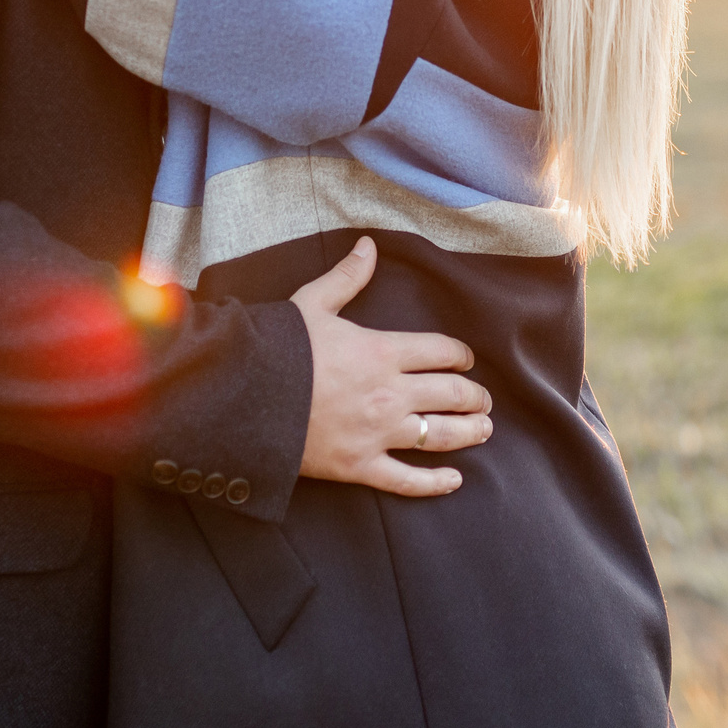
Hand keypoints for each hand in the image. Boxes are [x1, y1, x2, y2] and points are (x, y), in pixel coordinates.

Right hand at [293, 237, 490, 496]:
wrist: (244, 396)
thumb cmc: (278, 347)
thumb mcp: (312, 303)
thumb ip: (347, 277)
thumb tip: (369, 245)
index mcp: (382, 351)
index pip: (441, 351)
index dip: (461, 355)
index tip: (466, 360)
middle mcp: (390, 393)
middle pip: (451, 394)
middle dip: (474, 396)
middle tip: (483, 399)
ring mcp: (378, 433)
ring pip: (441, 435)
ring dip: (469, 432)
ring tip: (483, 430)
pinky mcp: (360, 465)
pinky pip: (408, 479)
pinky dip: (435, 483)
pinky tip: (454, 480)